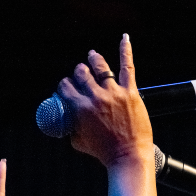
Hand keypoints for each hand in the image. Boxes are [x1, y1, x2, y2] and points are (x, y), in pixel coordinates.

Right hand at [57, 34, 152, 165]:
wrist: (128, 156)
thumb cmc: (105, 152)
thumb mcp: (79, 142)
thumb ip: (71, 128)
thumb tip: (66, 124)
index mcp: (80, 108)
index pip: (66, 87)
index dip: (65, 84)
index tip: (67, 85)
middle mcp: (95, 97)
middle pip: (81, 74)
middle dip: (78, 72)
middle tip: (80, 73)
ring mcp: (114, 93)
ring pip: (101, 67)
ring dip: (94, 60)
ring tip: (92, 56)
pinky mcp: (130, 93)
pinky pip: (127, 67)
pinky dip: (125, 51)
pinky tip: (124, 39)